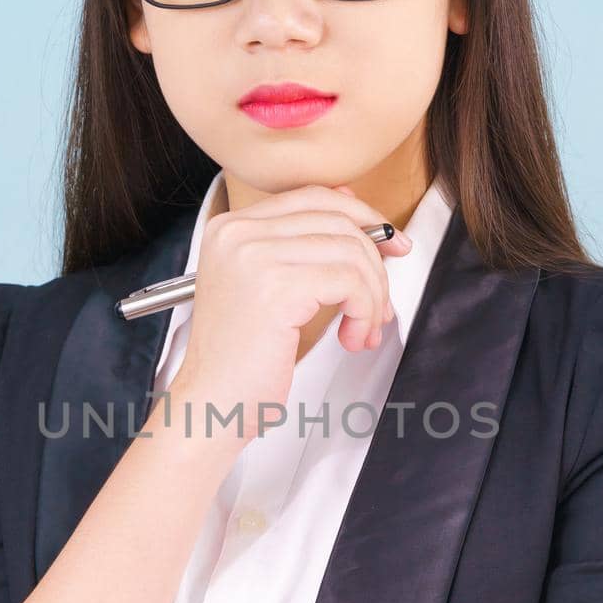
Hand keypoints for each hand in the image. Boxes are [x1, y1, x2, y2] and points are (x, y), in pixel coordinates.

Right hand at [170, 183, 409, 437]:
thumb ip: (303, 244)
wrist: (212, 405)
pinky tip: (352, 338)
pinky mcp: (277, 287)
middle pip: (337, 220)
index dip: (362, 217)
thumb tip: (353, 203)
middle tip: (381, 304)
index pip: (313, 197)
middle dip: (374, 263)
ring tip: (363, 330)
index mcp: (230, 227)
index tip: (390, 246)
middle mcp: (237, 233)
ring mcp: (254, 257)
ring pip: (350, 252)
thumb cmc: (240, 360)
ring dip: (372, 296)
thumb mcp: (269, 287)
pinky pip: (350, 282)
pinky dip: (364, 312)